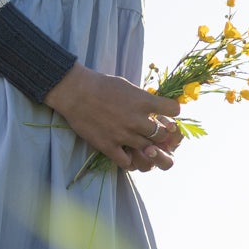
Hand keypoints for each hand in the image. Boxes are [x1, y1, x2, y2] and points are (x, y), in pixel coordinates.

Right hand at [43, 63, 181, 173]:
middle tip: (154, 132)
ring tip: (142, 144)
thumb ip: (142, 99)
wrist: (75, 93)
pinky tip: (128, 153)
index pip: (173, 110)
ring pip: (149, 151)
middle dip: (161, 134)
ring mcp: (123, 135)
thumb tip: (154, 108)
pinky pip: (128, 163)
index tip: (167, 113)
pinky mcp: (109, 146)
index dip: (172, 112)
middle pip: (162, 135)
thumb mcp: (127, 86)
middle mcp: (136, 120)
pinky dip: (131, 160)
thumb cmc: (101, 85)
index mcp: (143, 101)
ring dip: (148, 148)